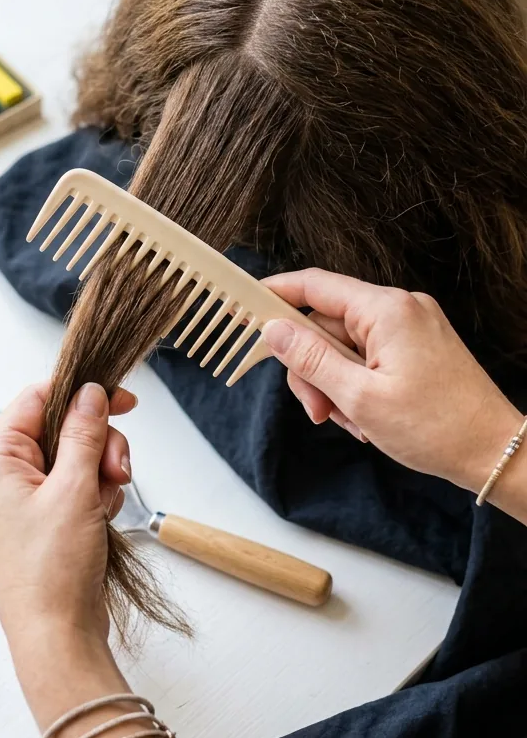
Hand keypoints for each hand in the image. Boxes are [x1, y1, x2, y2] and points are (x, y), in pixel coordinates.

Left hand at [0, 380, 134, 656]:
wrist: (55, 637)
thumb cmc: (52, 570)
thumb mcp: (74, 489)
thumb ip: (83, 433)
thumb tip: (89, 392)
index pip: (36, 399)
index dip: (81, 394)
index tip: (123, 400)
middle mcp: (0, 476)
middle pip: (59, 428)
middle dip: (97, 444)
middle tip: (117, 470)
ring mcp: (20, 500)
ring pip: (73, 457)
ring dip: (100, 472)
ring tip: (108, 503)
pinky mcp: (41, 521)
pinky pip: (74, 487)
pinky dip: (95, 496)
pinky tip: (103, 519)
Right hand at [261, 268, 520, 492]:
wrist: (495, 452)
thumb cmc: (436, 428)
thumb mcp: (359, 397)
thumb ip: (311, 359)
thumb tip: (274, 330)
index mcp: (386, 310)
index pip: (315, 285)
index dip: (274, 294)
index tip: (242, 307)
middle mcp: (400, 309)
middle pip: (326, 325)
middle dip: (312, 369)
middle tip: (315, 412)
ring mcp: (411, 328)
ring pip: (345, 347)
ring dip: (334, 386)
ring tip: (351, 423)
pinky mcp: (418, 348)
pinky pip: (368, 357)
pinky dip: (357, 386)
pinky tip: (366, 419)